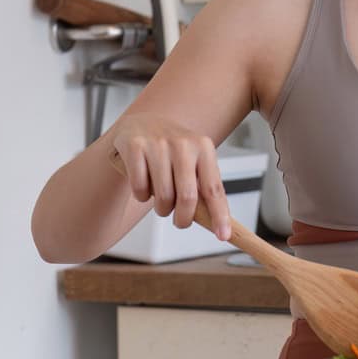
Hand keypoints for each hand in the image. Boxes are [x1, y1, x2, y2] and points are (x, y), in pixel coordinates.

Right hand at [106, 113, 232, 239]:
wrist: (143, 123)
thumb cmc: (173, 150)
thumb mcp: (194, 161)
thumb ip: (204, 187)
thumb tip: (219, 224)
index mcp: (203, 147)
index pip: (214, 188)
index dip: (219, 215)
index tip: (223, 235)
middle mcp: (182, 143)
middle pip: (187, 197)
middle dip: (183, 218)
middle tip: (180, 222)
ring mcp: (157, 143)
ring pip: (162, 196)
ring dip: (162, 209)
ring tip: (161, 201)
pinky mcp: (135, 146)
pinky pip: (140, 188)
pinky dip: (142, 196)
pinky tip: (144, 185)